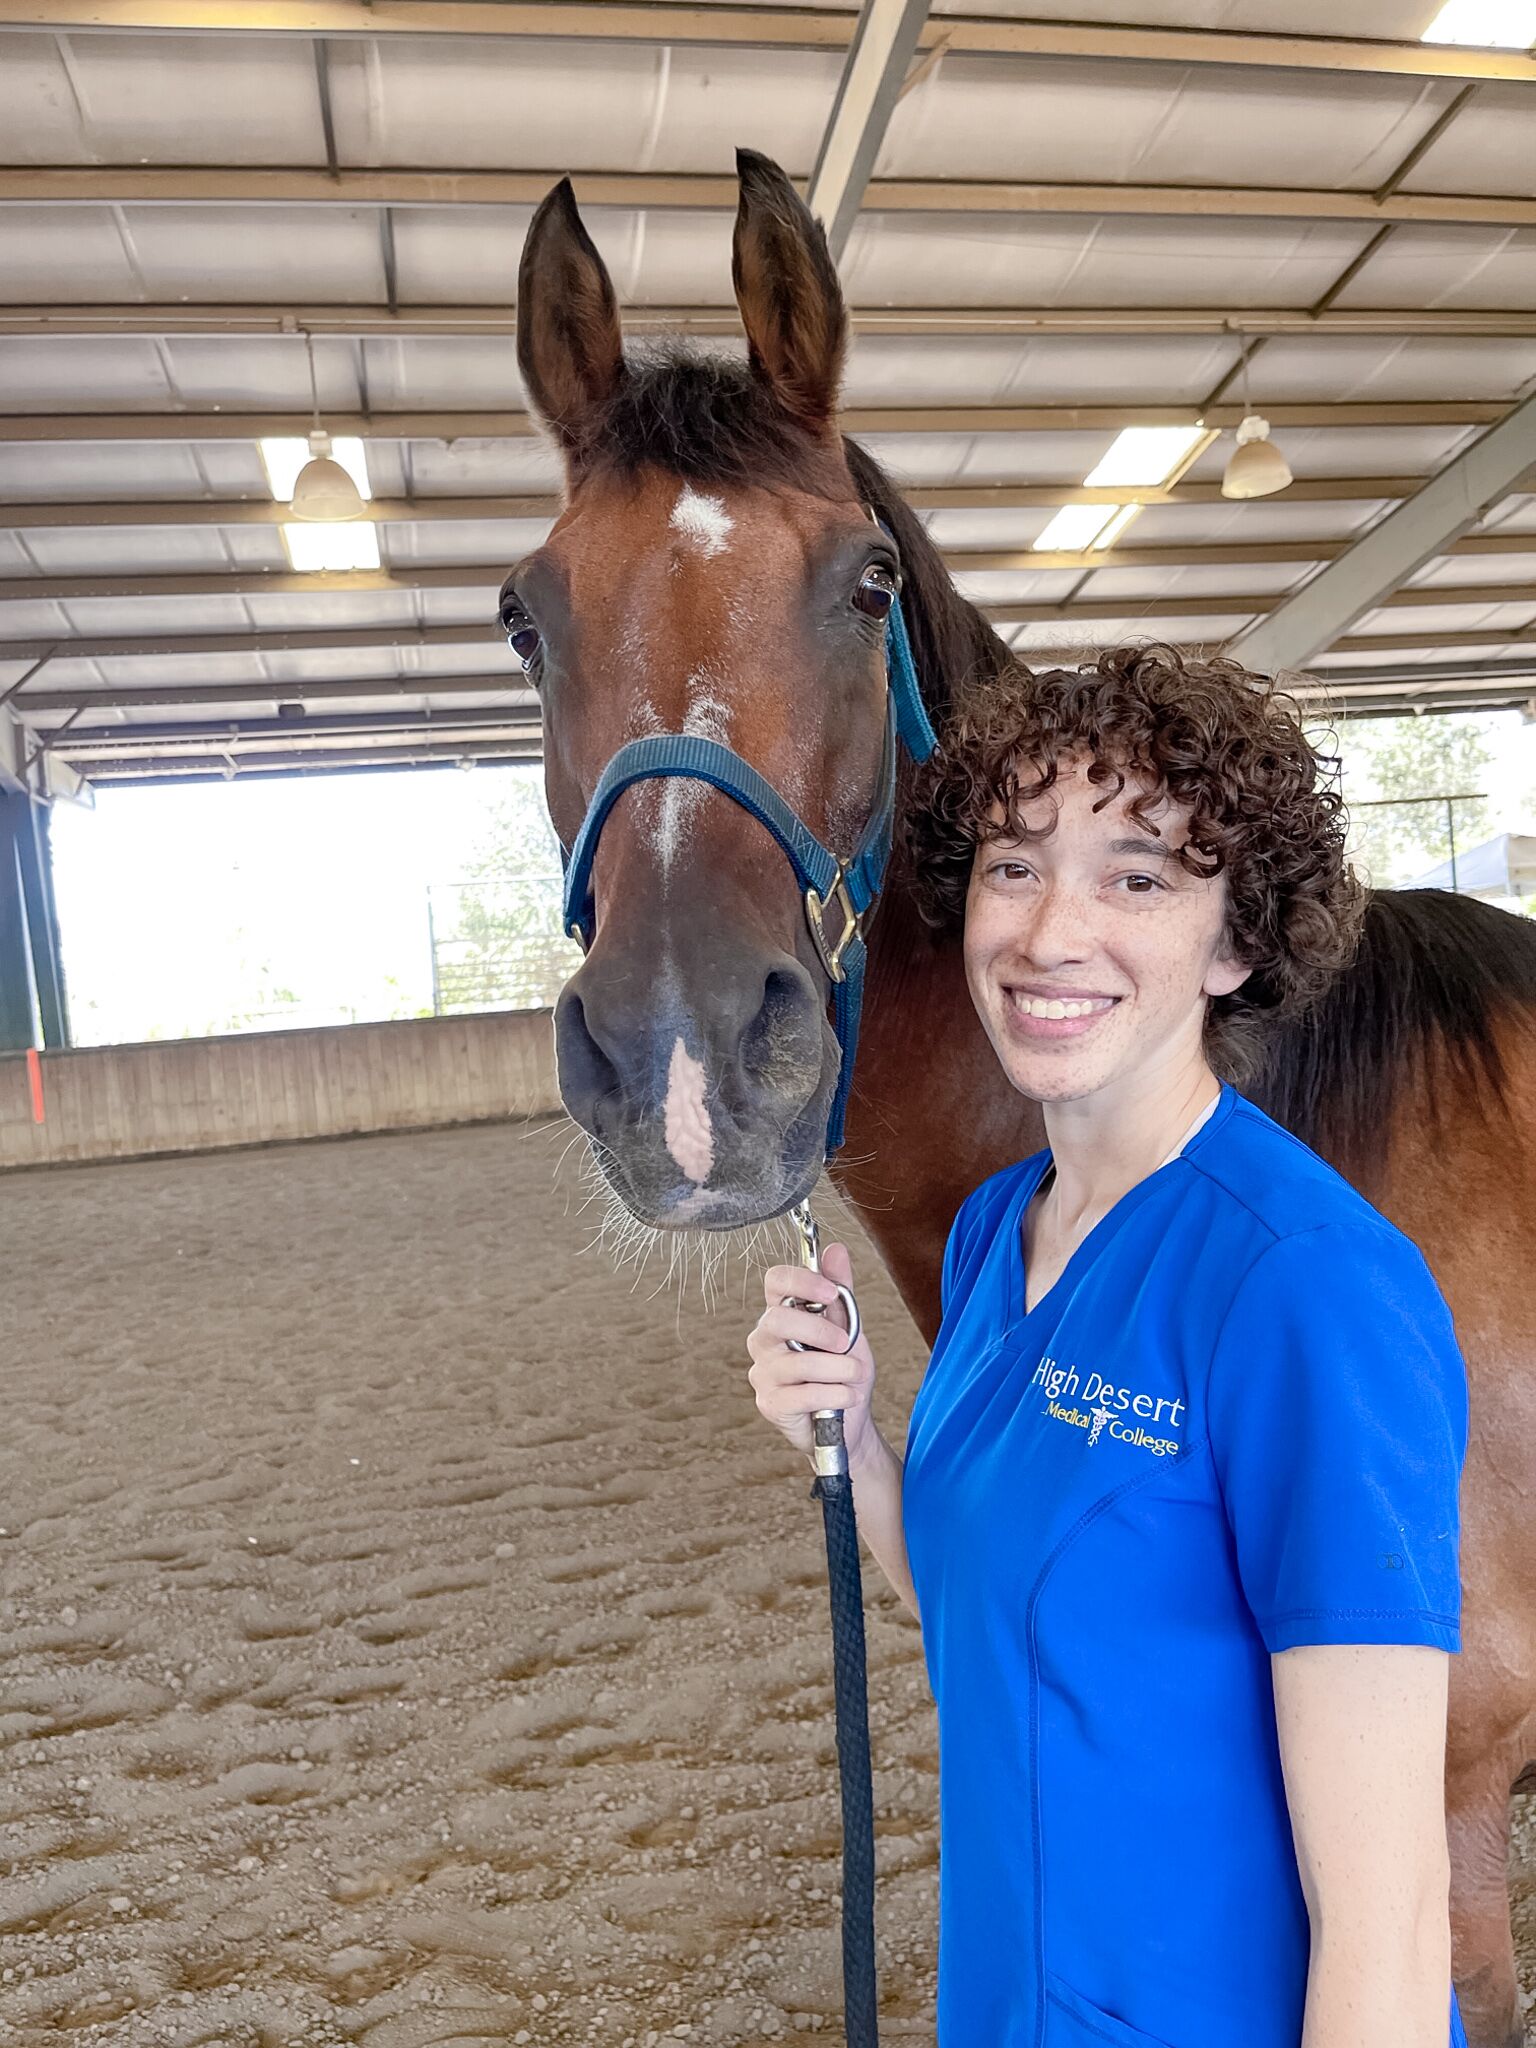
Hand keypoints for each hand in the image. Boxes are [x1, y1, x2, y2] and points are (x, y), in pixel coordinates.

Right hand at [746, 1243, 877, 1467]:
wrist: (850, 1421)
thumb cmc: (844, 1371)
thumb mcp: (849, 1328)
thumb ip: (841, 1292)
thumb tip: (836, 1249)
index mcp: (781, 1313)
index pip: (775, 1281)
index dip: (802, 1280)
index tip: (832, 1293)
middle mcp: (764, 1339)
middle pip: (777, 1319)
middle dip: (819, 1330)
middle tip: (845, 1343)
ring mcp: (763, 1372)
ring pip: (796, 1362)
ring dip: (838, 1370)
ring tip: (857, 1376)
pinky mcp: (770, 1404)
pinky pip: (801, 1394)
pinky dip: (833, 1394)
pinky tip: (847, 1397)